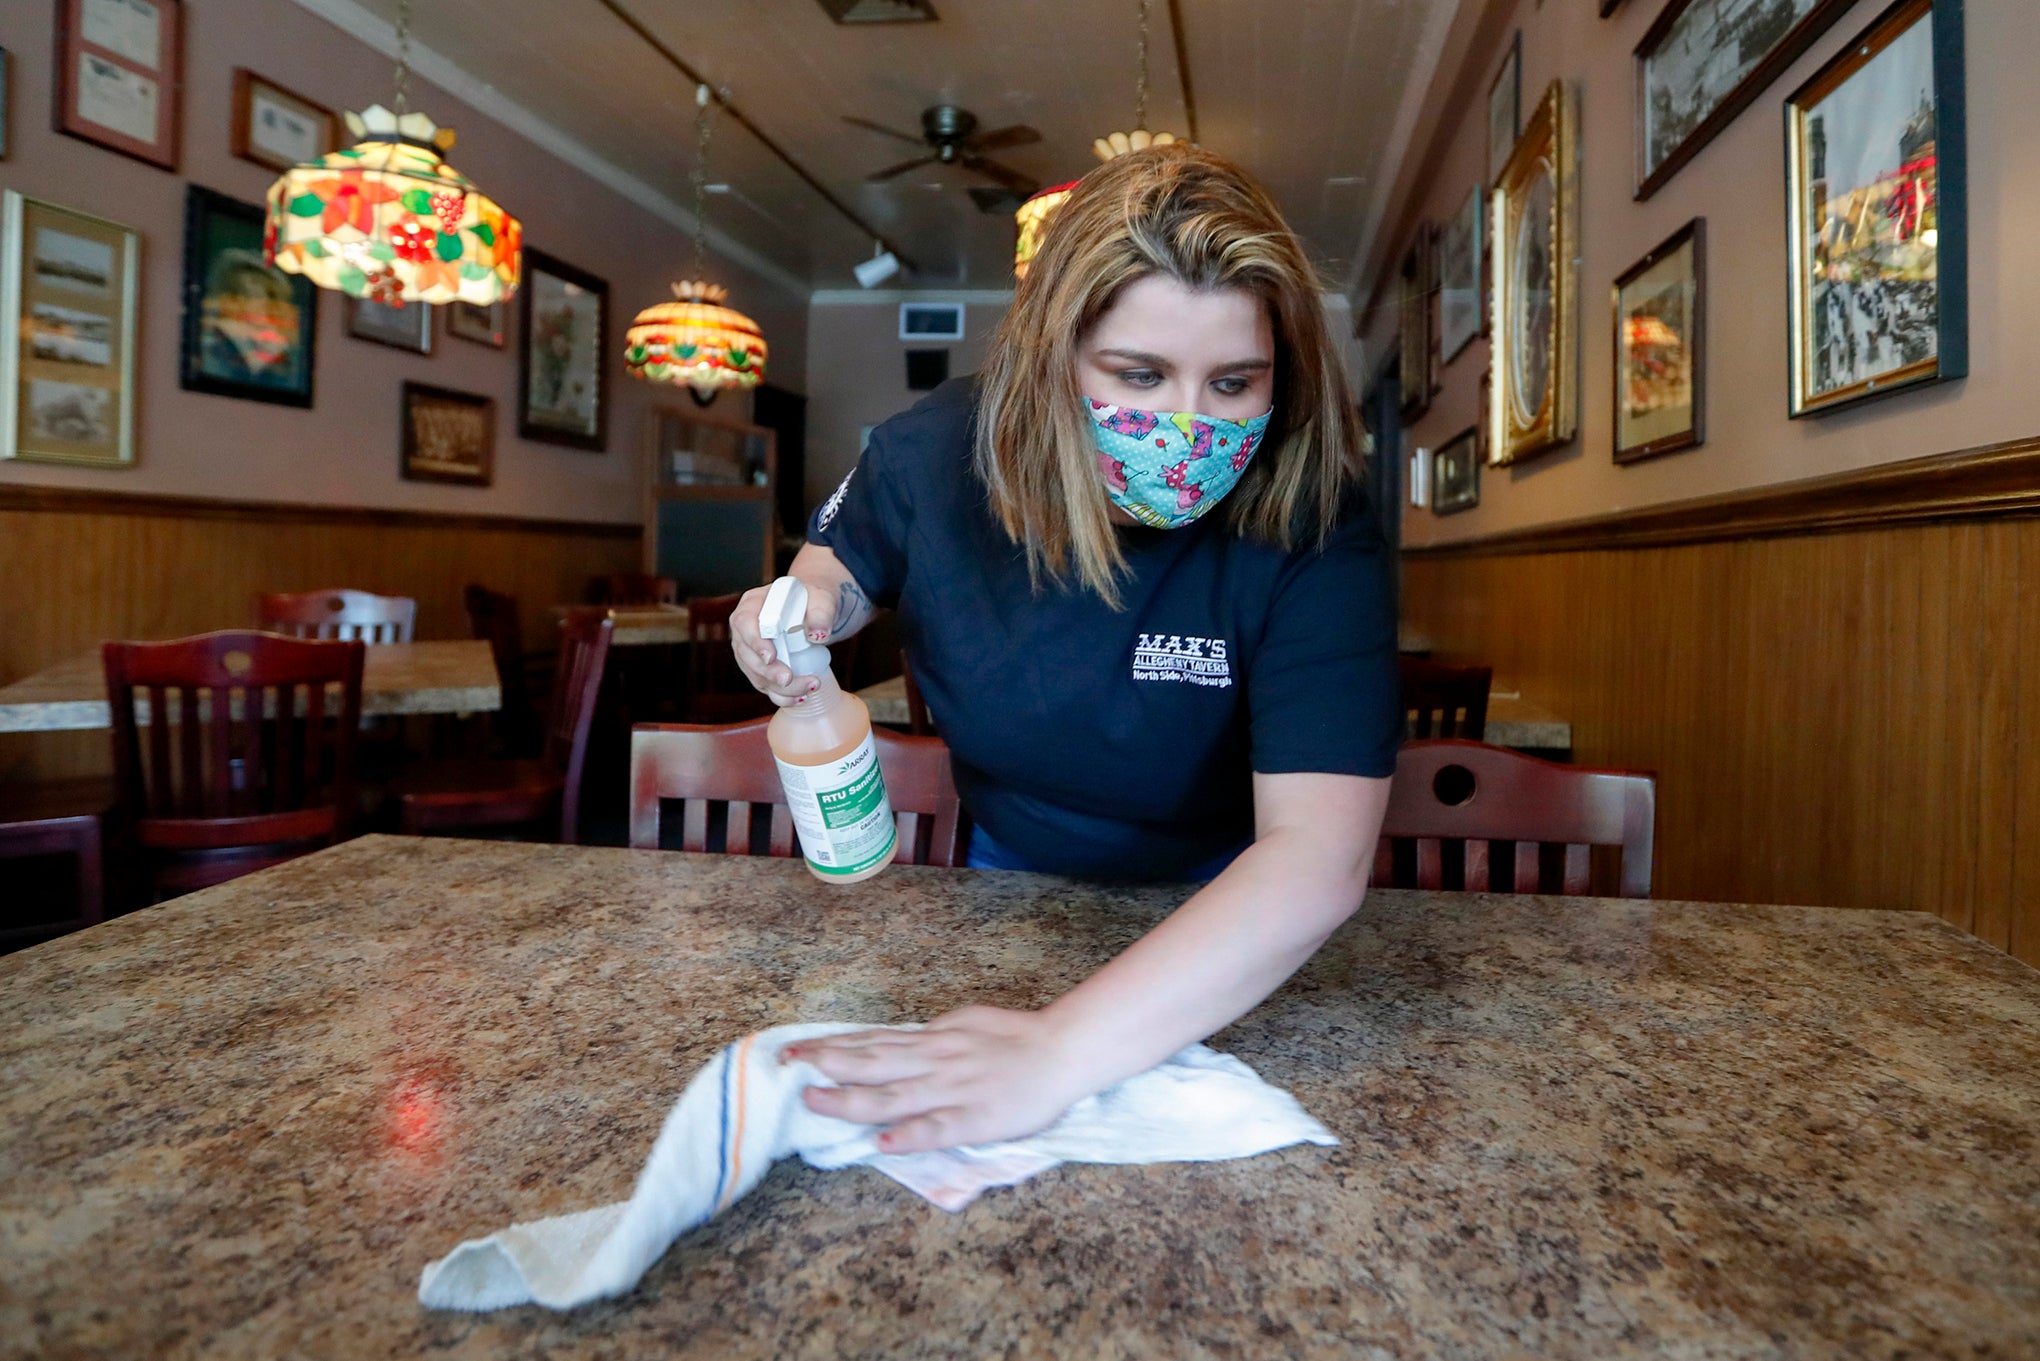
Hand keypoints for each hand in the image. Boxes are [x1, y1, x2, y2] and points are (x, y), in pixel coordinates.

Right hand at [730, 579, 836, 705]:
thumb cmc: (813, 599)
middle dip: (767, 671)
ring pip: (755, 674)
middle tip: (788, 679)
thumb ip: (821, 612)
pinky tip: (800, 698)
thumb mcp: (821, 599)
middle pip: (747, 653)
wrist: (813, 610)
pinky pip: (765, 685)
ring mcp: (749, 650)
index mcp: (753, 603)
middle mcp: (745, 628)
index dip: (755, 641)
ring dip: (779, 688)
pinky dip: (782, 696)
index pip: (744, 622)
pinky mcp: (759, 668)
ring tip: (808, 688)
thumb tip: (818, 635)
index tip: (772, 657)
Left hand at [780, 1007, 1093, 1153]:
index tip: (795, 1048)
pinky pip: (937, 1127)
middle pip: (871, 1063)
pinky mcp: (975, 1118)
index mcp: (933, 1040)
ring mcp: (953, 1090)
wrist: (1064, 1052)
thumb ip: (931, 1036)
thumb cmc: (1016, 1037)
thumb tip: (900, 1041)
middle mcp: (934, 1062)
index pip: (873, 1041)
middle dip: (824, 1065)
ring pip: (893, 1095)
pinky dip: (908, 1134)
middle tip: (784, 1066)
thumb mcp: (966, 1022)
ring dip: (850, 1099)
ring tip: (814, 1101)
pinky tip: (882, 1142)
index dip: (832, 1045)